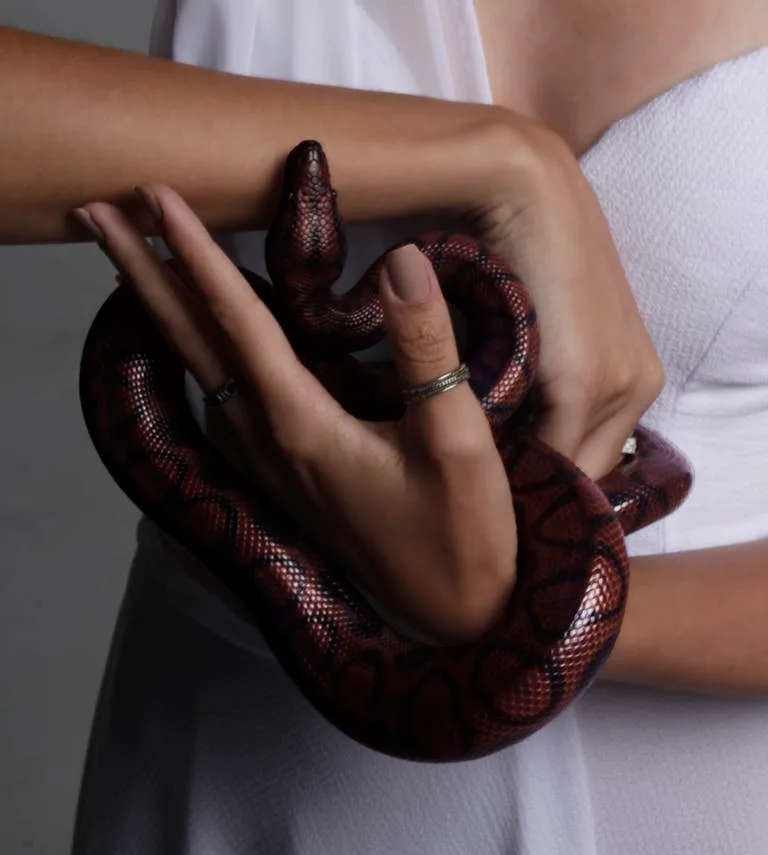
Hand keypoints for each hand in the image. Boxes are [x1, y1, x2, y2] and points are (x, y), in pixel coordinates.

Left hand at [75, 189, 517, 643]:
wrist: (456, 613)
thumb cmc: (462, 534)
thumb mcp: (457, 440)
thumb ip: (426, 348)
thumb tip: (402, 260)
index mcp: (302, 425)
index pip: (236, 321)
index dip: (196, 253)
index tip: (154, 196)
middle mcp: (269, 440)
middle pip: (190, 342)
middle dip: (142, 274)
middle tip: (94, 214)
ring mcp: (272, 461)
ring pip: (199, 369)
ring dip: (162, 311)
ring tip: (134, 262)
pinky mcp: (288, 473)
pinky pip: (222, 397)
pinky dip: (197, 352)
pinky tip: (199, 343)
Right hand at [466, 122, 663, 478]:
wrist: (524, 192)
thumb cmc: (525, 254)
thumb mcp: (543, 334)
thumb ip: (542, 384)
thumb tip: (507, 436)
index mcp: (636, 375)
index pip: (594, 455)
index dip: (550, 478)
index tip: (505, 489)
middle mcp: (638, 386)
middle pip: (586, 468)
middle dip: (540, 485)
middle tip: (489, 491)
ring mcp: (616, 385)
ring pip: (568, 466)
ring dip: (523, 477)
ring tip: (477, 481)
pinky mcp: (581, 381)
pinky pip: (548, 450)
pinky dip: (512, 462)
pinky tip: (474, 465)